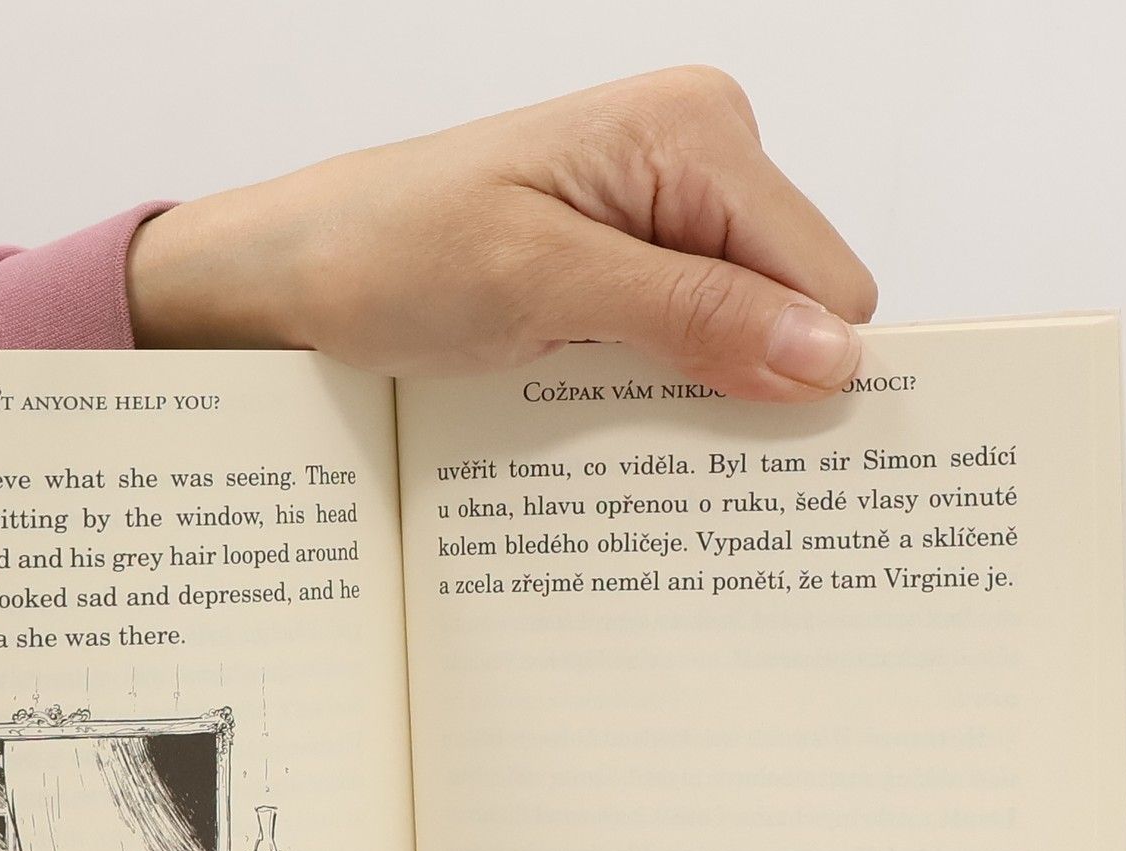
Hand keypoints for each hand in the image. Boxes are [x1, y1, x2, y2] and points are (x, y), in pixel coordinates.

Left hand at [127, 69, 875, 399]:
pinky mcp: (630, 259)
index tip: (741, 443)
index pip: (829, 282)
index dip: (797, 370)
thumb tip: (829, 356)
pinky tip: (595, 397)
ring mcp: (666, 208)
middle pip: (796, 309)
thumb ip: (693, 315)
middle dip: (743, 381)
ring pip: (747, 335)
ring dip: (691, 390)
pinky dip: (654, 384)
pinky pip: (688, 338)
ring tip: (601, 405)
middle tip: (643, 424)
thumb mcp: (543, 287)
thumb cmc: (391, 254)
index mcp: (698, 132)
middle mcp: (699, 155)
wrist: (296, 271)